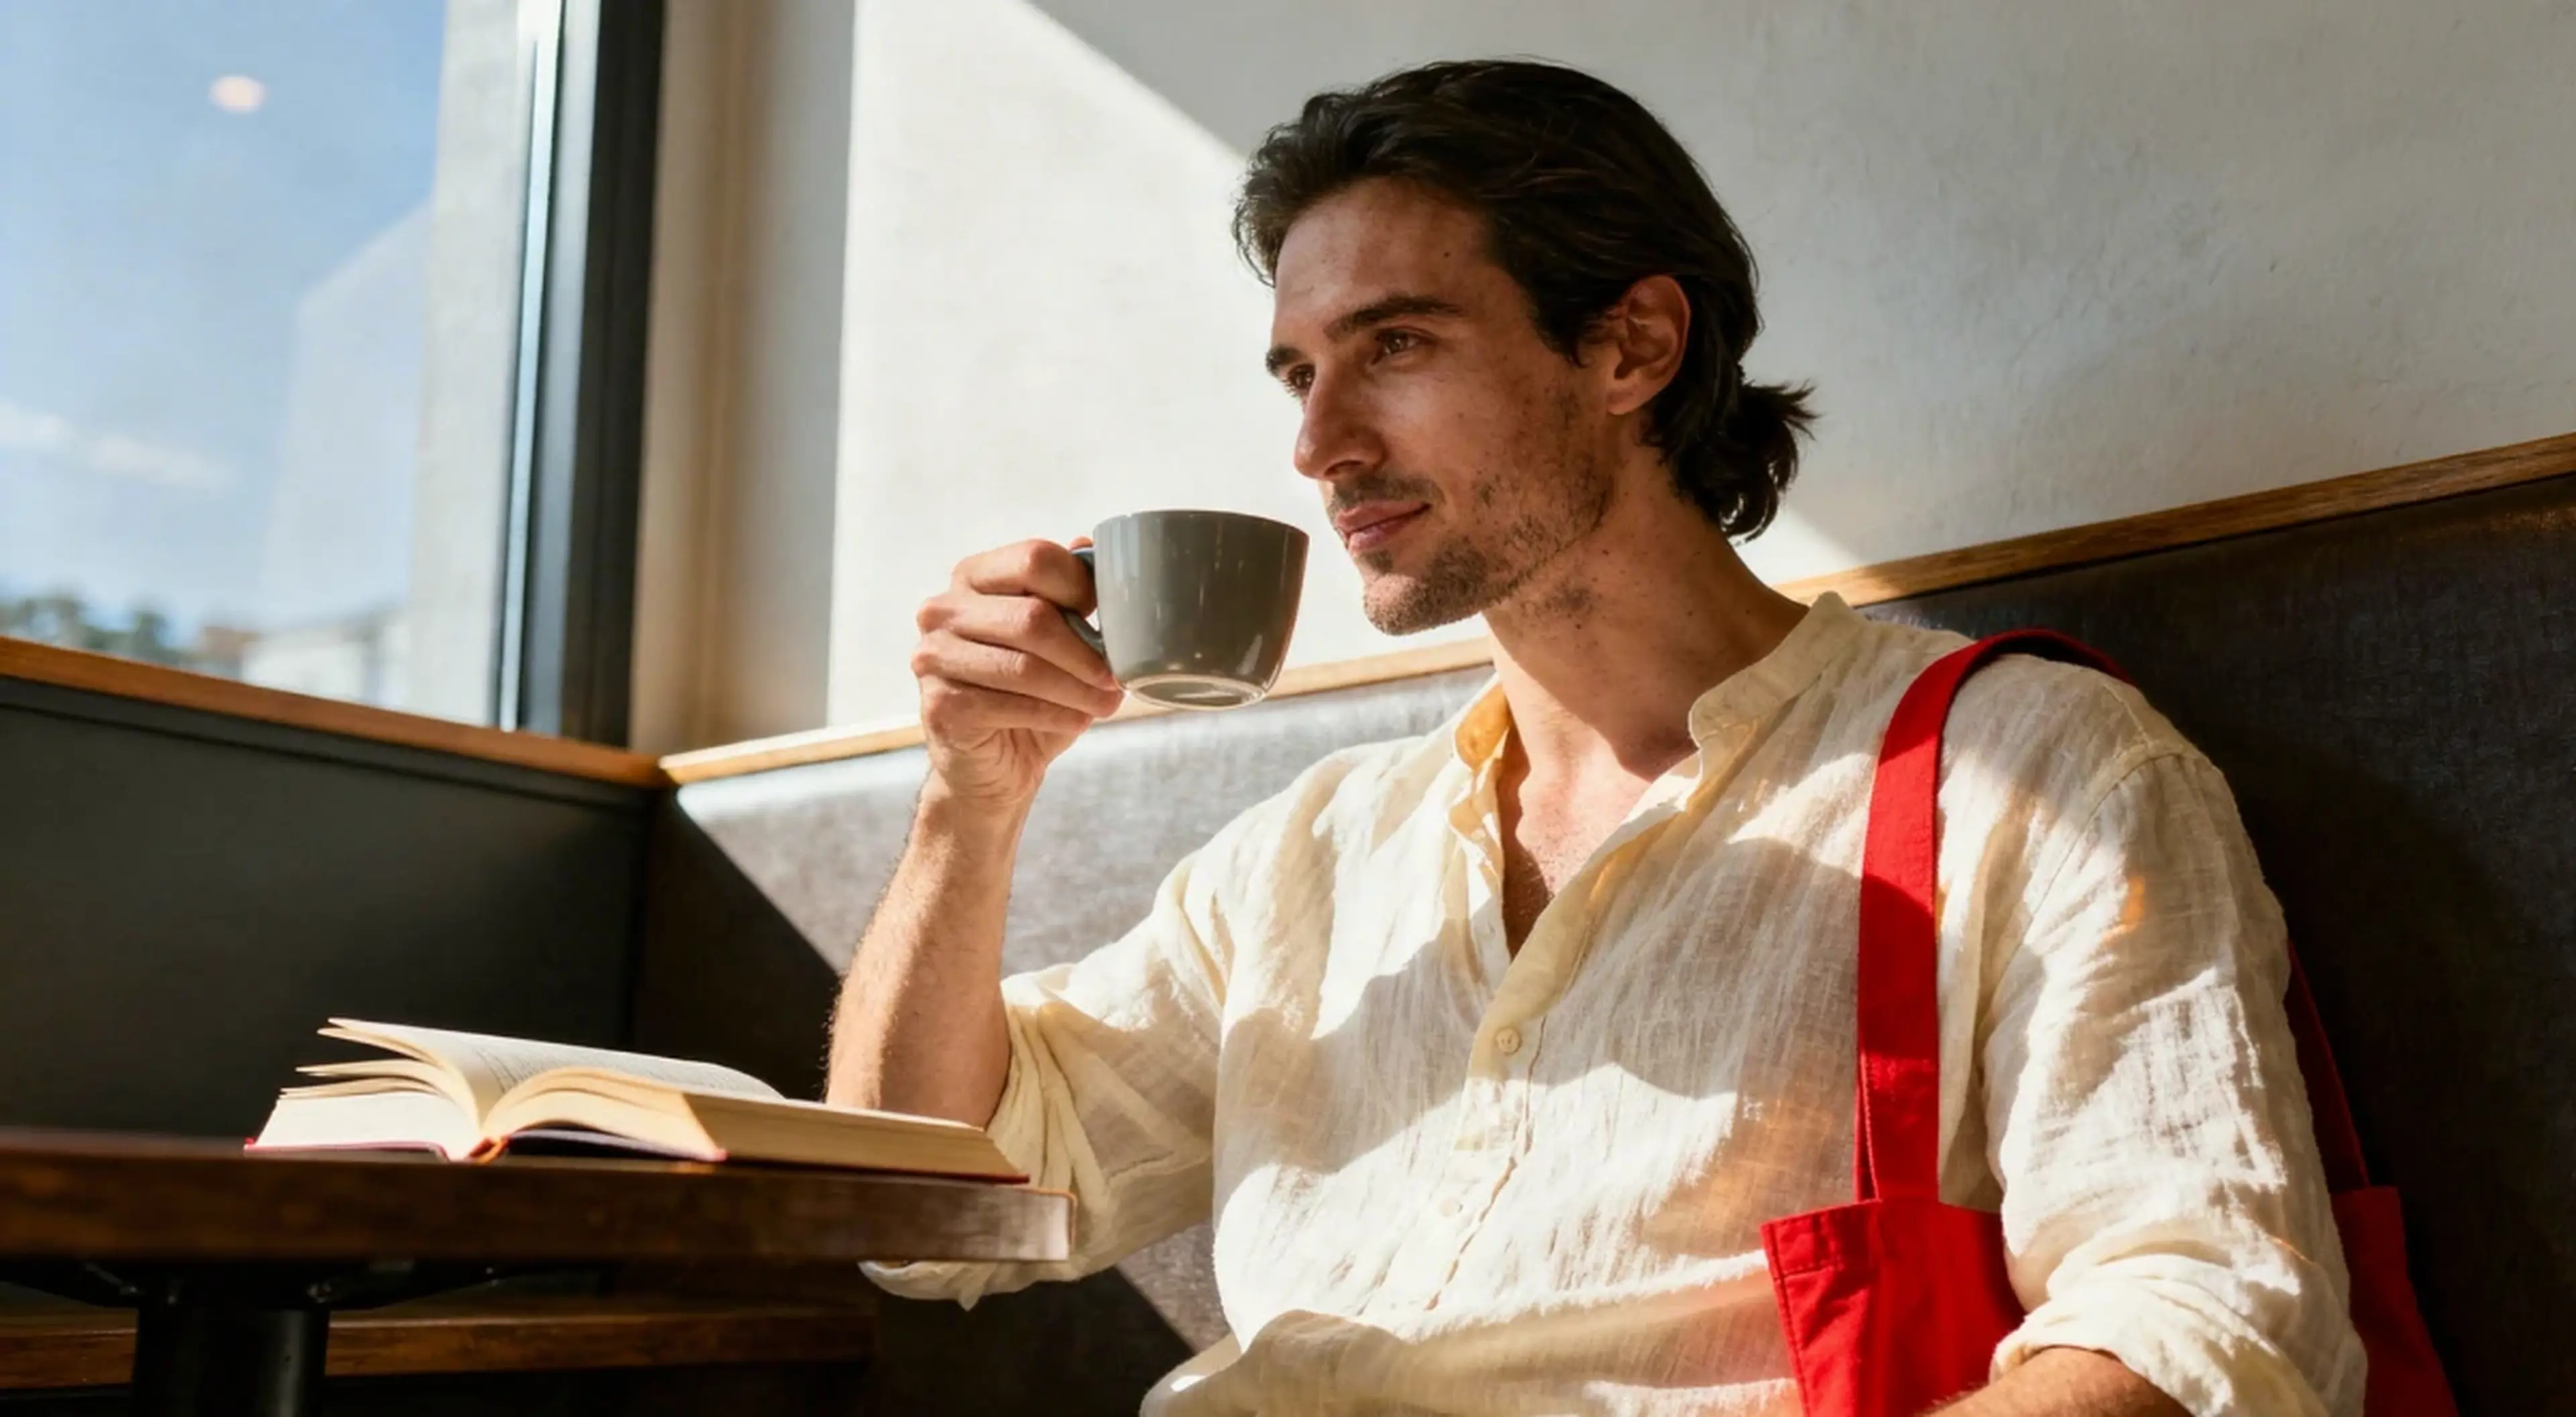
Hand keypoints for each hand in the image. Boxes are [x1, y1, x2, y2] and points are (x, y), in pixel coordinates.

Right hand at [910, 538, 1124, 811]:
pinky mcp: (940, 705)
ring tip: (1108, 703)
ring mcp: (934, 657)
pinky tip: (1078, 720)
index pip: (1034, 558)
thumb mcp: (1057, 638)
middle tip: (1116, 677)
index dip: (1082, 588)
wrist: (992, 764)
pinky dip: (1057, 715)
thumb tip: (1090, 546)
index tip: (1111, 620)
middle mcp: (943, 610)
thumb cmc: (1030, 692)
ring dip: (1077, 689)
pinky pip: (1013, 705)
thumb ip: (1068, 594)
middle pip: (1032, 616)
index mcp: (974, 576)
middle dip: (1086, 652)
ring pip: (1025, 666)